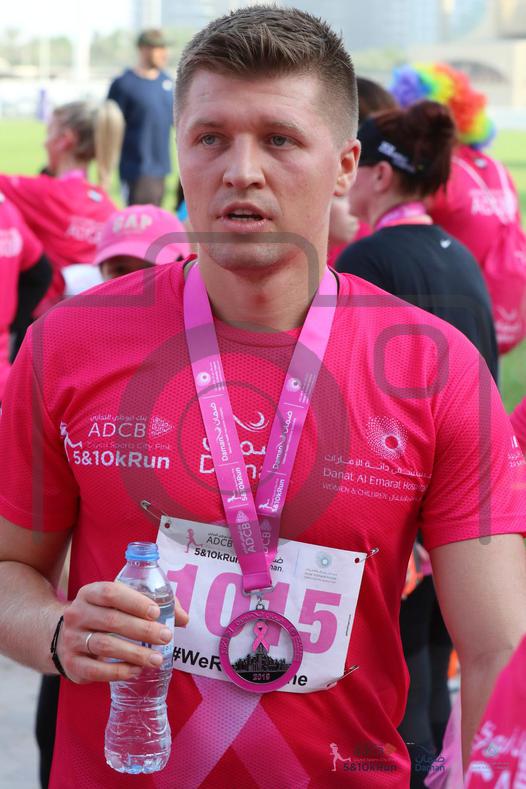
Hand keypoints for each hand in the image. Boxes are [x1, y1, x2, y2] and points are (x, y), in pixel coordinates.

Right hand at [57, 581, 188, 683]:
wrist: (60, 638)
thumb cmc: (102, 616)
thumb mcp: (118, 604)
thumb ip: (151, 606)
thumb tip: (183, 618)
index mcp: (89, 593)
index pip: (111, 592)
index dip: (135, 601)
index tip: (156, 612)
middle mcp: (77, 614)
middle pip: (111, 620)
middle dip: (142, 629)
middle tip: (165, 636)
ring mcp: (71, 640)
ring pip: (105, 645)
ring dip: (134, 653)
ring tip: (157, 659)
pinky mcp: (72, 664)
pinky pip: (96, 670)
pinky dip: (118, 671)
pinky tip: (136, 670)